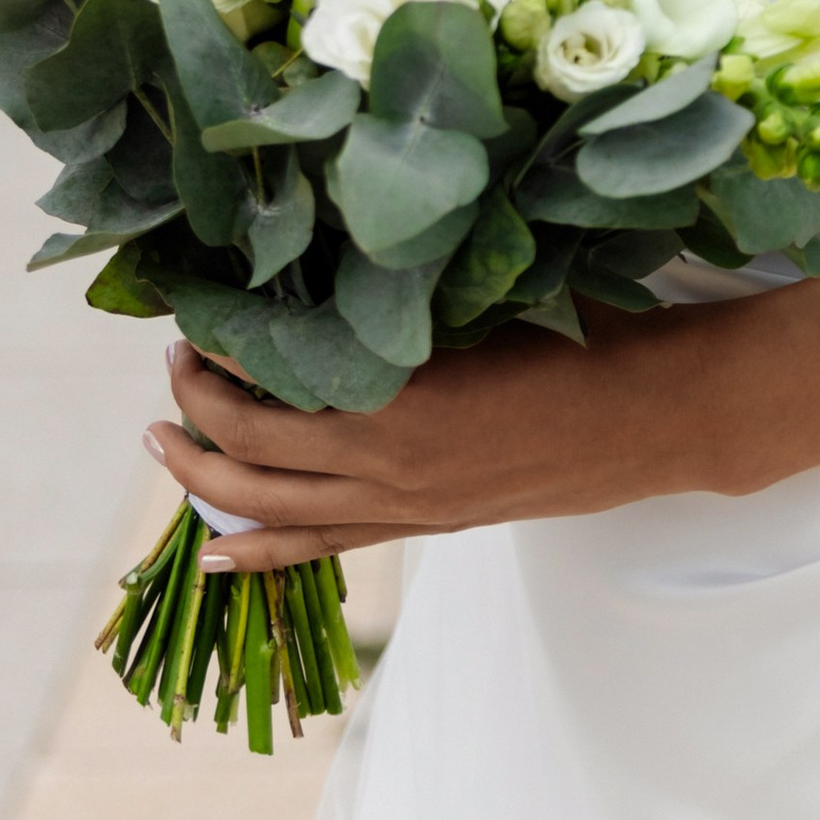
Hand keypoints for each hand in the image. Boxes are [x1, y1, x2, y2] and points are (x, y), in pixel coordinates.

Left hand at [146, 325, 706, 571]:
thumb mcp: (485, 302)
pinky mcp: (431, 525)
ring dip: (206, 484)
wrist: (657, 415)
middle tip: (170, 371)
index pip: (266, 400)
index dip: (215, 365)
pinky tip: (215, 555)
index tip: (189, 321)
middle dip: (194, 419)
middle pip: (251, 461)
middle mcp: (392, 471)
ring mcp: (410, 508)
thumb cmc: (584, 337)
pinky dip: (262, 552)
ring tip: (162, 446)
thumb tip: (326, 263)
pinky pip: (324, 546)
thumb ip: (403, 302)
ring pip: (276, 515)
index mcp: (401, 408)